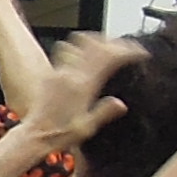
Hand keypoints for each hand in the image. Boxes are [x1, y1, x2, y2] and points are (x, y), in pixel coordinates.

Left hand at [25, 34, 139, 150]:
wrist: (35, 136)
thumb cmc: (60, 135)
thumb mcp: (88, 128)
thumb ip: (104, 113)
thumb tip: (121, 104)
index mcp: (82, 86)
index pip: (109, 57)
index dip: (128, 50)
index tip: (141, 53)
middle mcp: (70, 74)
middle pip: (98, 45)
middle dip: (118, 43)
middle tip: (129, 48)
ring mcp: (59, 71)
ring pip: (80, 42)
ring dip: (98, 40)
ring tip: (110, 46)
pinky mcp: (50, 73)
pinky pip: (66, 49)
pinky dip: (81, 47)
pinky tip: (87, 56)